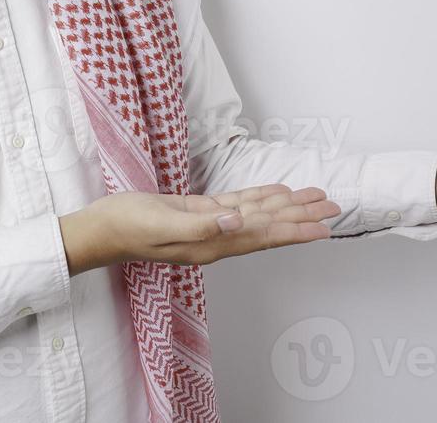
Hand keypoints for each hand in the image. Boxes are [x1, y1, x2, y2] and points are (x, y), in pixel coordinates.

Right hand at [58, 183, 341, 275]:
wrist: (102, 228)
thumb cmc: (127, 226)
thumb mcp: (162, 224)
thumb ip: (201, 225)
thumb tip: (237, 221)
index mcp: (212, 243)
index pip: (263, 236)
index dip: (295, 231)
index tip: (324, 228)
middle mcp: (217, 237)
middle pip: (269, 226)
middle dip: (302, 217)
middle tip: (334, 207)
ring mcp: (209, 225)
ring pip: (258, 215)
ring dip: (287, 206)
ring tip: (315, 198)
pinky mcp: (199, 212)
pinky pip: (238, 205)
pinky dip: (260, 198)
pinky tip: (276, 193)